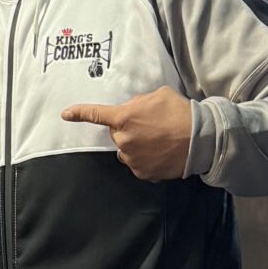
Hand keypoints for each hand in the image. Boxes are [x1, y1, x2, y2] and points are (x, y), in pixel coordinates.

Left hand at [60, 86, 193, 181]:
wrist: (201, 139)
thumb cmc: (181, 113)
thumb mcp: (158, 95)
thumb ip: (138, 102)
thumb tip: (132, 109)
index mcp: (124, 118)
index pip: (96, 115)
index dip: (79, 113)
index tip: (66, 114)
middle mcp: (123, 140)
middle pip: (117, 133)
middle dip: (129, 128)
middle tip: (151, 125)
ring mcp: (132, 159)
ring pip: (127, 150)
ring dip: (137, 145)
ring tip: (160, 140)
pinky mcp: (143, 173)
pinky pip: (138, 164)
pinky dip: (146, 159)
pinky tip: (161, 152)